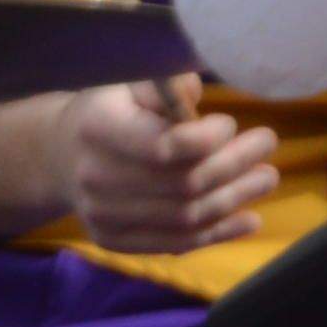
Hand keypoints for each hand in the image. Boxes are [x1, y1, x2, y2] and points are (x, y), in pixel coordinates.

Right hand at [0, 78, 273, 255]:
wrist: (59, 155)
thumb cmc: (109, 110)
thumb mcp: (129, 82)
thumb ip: (166, 84)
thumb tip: (195, 95)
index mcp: (98, 131)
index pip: (166, 147)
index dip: (209, 139)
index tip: (230, 123)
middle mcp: (96, 179)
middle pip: (183, 184)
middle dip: (235, 165)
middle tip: (267, 145)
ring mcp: (103, 217)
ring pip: (186, 217)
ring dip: (235, 199)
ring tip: (266, 178)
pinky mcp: (114, 240)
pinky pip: (175, 243)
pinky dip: (219, 234)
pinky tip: (249, 219)